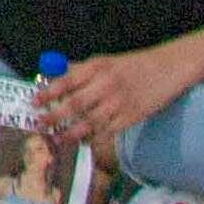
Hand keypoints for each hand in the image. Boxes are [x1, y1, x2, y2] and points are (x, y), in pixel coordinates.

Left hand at [32, 47, 193, 160]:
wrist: (168, 68)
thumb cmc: (134, 65)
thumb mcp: (107, 61)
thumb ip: (82, 70)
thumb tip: (55, 75)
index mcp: (98, 66)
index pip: (67, 80)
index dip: (49, 92)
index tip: (34, 102)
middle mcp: (106, 84)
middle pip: (75, 104)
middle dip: (55, 116)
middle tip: (40, 124)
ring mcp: (119, 102)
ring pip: (89, 121)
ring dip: (72, 132)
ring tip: (58, 139)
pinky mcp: (131, 117)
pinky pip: (108, 131)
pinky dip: (94, 138)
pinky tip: (84, 142)